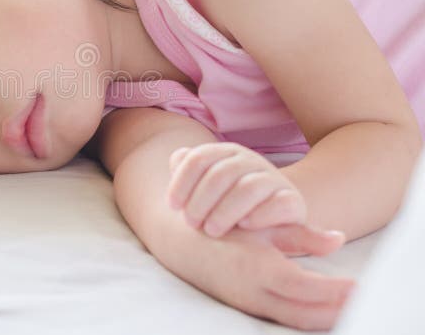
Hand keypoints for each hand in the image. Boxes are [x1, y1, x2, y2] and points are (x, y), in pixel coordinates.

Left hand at [166, 142, 320, 237]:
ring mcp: (273, 179)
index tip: (172, 206)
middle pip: (220, 174)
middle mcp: (250, 161)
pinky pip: (280, 204)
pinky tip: (246, 225)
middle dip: (200, 200)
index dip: (181, 182)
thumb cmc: (226, 205)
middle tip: (191, 223)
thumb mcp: (204, 189)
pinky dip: (261, 214)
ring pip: (248, 188)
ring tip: (211, 230)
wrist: (269, 221)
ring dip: (225, 211)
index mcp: (225, 153)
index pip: (199, 158)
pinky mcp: (293, 201)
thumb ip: (188, 172)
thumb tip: (178, 156)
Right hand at [176, 223, 354, 330]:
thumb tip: (337, 239)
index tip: (357, 285)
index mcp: (258, 267)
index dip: (335, 290)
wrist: (183, 241)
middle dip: (337, 311)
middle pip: (305, 314)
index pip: (306, 289)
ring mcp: (248, 303)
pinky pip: (285, 319)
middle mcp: (253, 291)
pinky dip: (308, 318)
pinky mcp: (245, 308)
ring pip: (295, 320)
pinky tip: (323, 311)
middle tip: (361, 300)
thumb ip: (300, 234)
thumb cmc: (224, 226)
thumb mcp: (261, 225)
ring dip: (325, 318)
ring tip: (348, 309)